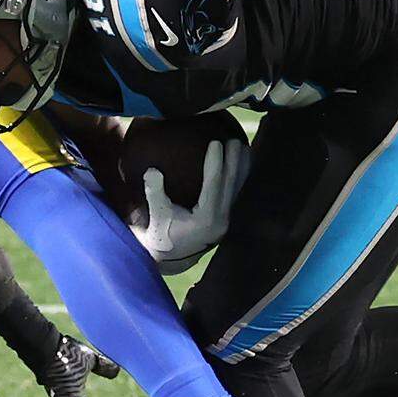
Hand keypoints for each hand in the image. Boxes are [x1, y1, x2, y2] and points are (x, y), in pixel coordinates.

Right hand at [130, 138, 249, 273]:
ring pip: (236, 189)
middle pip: (230, 185)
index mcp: (205, 219)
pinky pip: (234, 193)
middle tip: (235, 139)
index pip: (214, 185)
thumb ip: (154, 193)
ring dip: (241, 167)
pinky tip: (241, 163)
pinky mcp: (224, 218)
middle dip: (234, 161)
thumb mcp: (156, 214)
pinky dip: (238, 177)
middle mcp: (220, 220)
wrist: (170, 256)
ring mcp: (225, 220)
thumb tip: (153, 170)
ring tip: (244, 147)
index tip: (216, 142)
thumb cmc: (161, 234)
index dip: (216, 163)